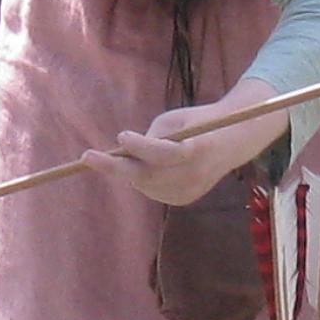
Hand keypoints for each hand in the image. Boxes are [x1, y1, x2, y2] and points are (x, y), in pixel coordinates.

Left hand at [83, 78, 288, 205]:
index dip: (140, 146)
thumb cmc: (198, 123)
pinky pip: (153, 191)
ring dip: (129, 170)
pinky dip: (142, 179)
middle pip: (147, 175)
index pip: (162, 153)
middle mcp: (193, 175)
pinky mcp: (184, 200)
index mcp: (196, 149)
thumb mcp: (177, 120)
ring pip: (145, 185)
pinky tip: (143, 167)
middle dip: (115, 166)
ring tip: (121, 156)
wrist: (232, 142)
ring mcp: (190, 191)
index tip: (121, 136)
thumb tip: (125, 152)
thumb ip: (153, 136)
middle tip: (88, 158)